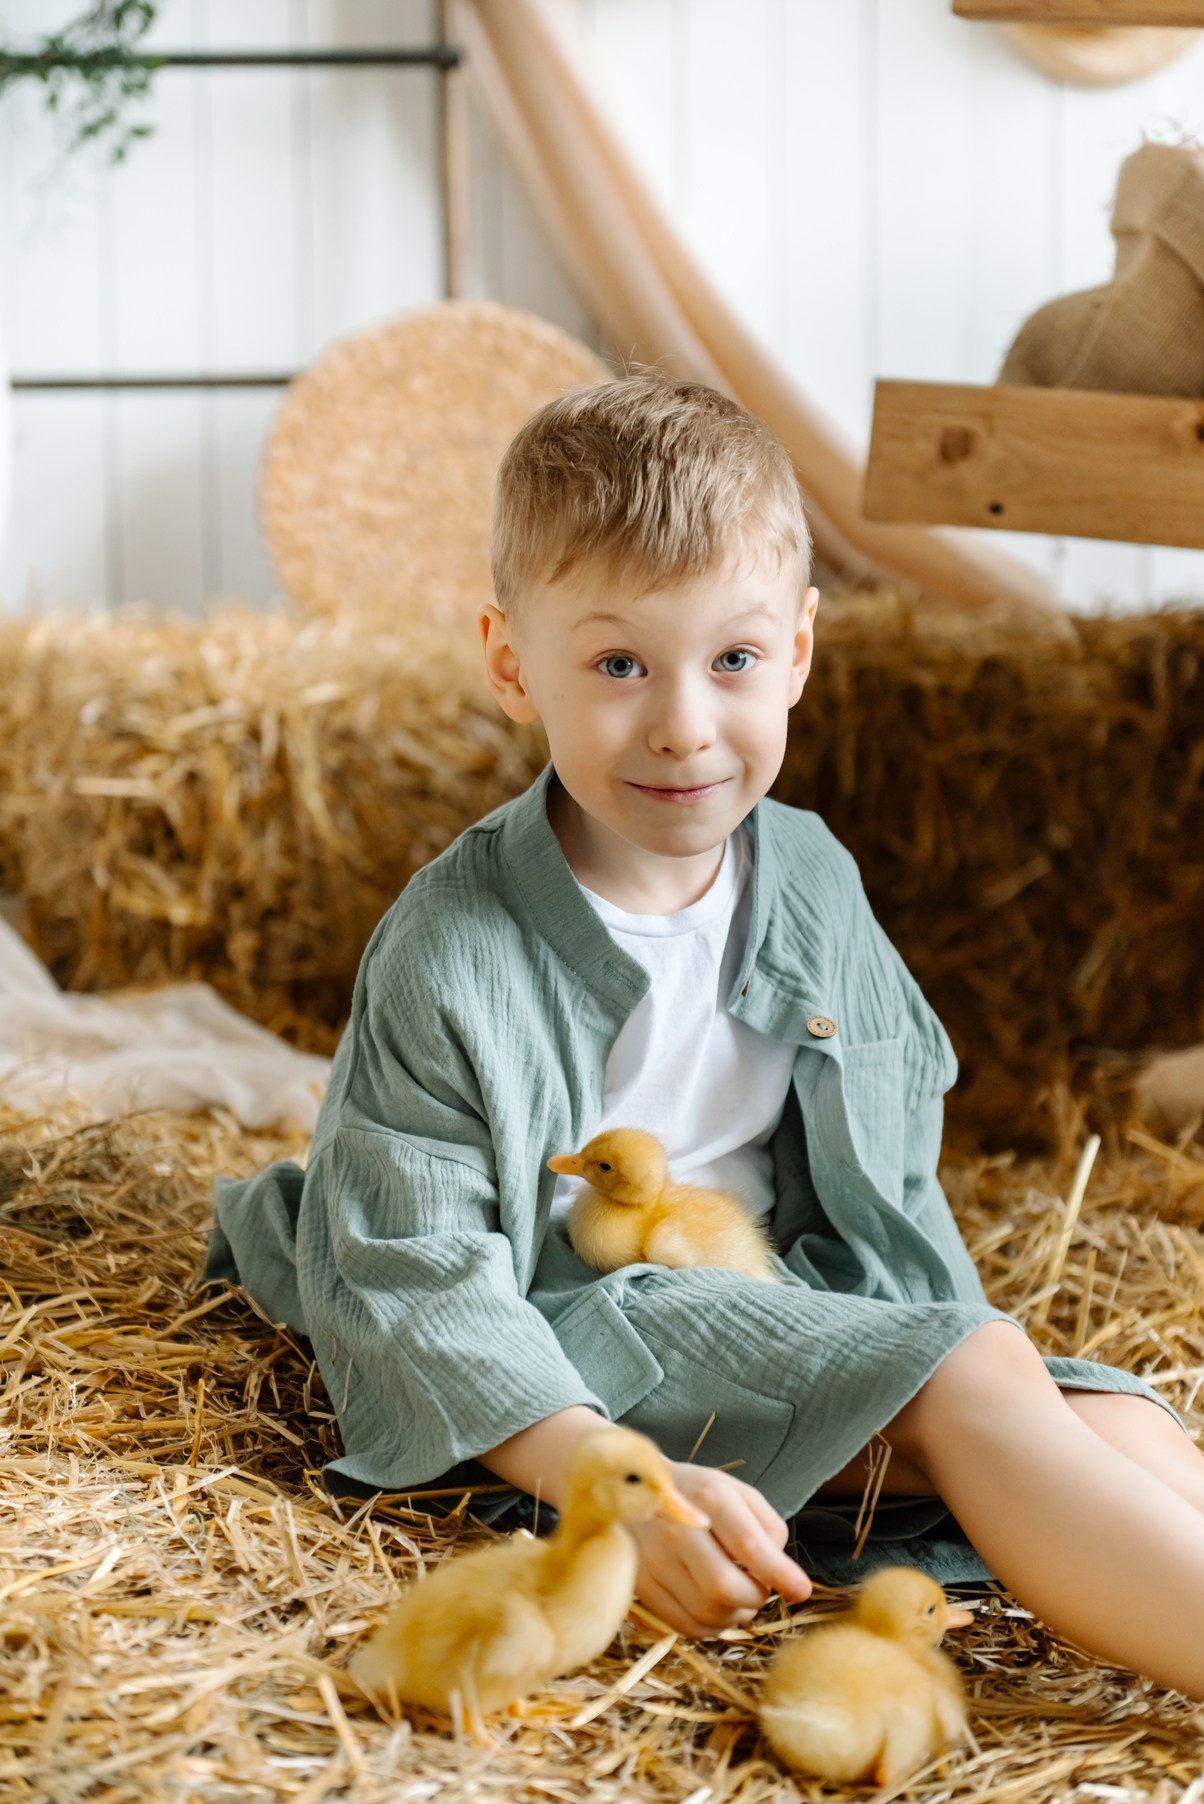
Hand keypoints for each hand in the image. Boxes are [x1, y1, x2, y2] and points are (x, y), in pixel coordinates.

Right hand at [627, 1461, 811, 1637]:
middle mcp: (677, 1529)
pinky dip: (711, 1627)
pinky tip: (716, 1607)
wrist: (627, 1489)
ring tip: (738, 1596)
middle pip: (725, 1587)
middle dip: (754, 1597)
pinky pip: (686, 1626)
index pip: (748, 1545)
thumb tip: (778, 1568)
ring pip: (707, 1613)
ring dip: (736, 1615)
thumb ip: (766, 1524)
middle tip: (760, 1588)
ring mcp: (654, 1560)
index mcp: (707, 1497)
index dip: (779, 1573)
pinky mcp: (642, 1586)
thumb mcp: (734, 1491)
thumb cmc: (694, 1492)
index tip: (801, 1590)